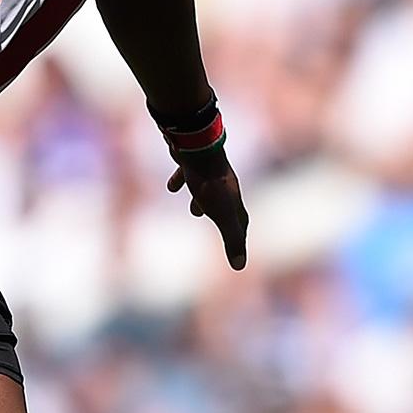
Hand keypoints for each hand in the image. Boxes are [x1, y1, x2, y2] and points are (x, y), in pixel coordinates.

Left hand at [166, 150, 247, 270]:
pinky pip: (187, 173)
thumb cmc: (209, 183)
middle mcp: (223, 184)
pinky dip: (181, 181)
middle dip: (222, 217)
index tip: (238, 244)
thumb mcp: (222, 215)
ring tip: (194, 209)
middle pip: (226, 203)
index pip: (240, 220)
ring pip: (208, 189)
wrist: (197, 146)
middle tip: (219, 229)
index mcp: (232, 198)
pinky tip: (171, 186)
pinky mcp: (191, 160)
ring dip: (202, 200)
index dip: (239, 235)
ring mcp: (207, 171)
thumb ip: (232, 239)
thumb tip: (240, 267)